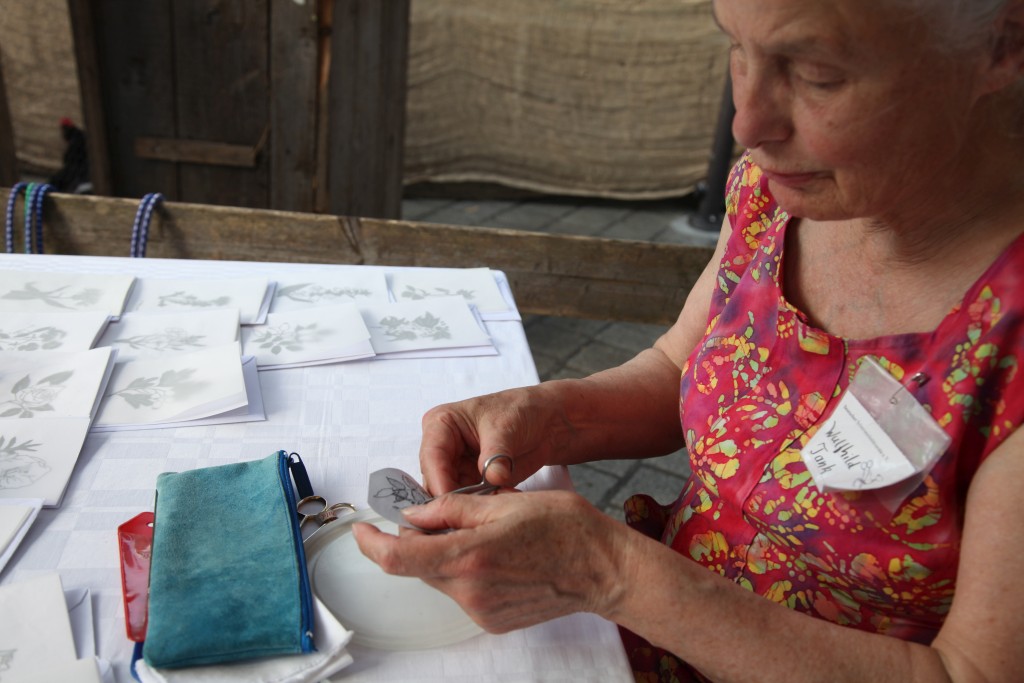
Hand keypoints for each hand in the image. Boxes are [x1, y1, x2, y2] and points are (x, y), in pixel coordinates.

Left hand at [352, 490, 628, 632]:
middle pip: (420, 566)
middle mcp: (469, 591)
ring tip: (485, 533)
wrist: (603, 570)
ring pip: (441, 578)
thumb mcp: (506, 502)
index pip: (398, 557)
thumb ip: (453, 508)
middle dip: (420, 540)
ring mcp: (480, 611)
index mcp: (469, 555)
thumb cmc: (565, 527)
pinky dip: (466, 572)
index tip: (362, 528)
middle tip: (440, 515)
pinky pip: (462, 593)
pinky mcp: (492, 621)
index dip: (371, 543)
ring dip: (446, 555)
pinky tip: (498, 557)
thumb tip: (414, 515)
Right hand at [418, 385, 574, 494]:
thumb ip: (497, 454)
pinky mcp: (472, 483)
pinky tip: (498, 507)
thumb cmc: (520, 410)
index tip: (450, 501)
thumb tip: (493, 478)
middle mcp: (444, 447)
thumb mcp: (506, 427)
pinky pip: (470, 501)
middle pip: (435, 480)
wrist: (546, 422)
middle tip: (469, 513)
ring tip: (489, 508)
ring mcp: (457, 467)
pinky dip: (482, 507)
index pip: (431, 456)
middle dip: (452, 497)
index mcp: (441, 423)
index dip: (439, 480)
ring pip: (450, 495)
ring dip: (469, 504)